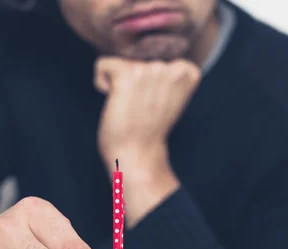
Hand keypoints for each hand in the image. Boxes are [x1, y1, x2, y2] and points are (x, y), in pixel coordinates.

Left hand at [95, 57, 200, 173]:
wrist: (138, 154)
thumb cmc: (149, 130)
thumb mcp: (170, 98)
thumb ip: (166, 76)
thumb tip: (146, 58)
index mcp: (187, 72)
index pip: (158, 56)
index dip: (148, 79)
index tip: (152, 101)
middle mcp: (171, 66)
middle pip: (138, 59)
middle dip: (133, 80)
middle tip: (139, 108)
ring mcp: (149, 69)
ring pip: (121, 63)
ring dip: (118, 84)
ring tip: (129, 106)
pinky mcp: (127, 74)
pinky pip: (102, 64)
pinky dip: (101, 83)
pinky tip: (114, 102)